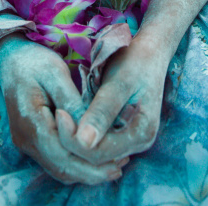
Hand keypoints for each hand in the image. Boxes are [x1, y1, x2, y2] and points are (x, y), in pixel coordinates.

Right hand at [0, 34, 128, 184]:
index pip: (63, 154)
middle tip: (122, 165)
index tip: (118, 159)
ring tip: (114, 164)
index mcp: (32, 122)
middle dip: (93, 172)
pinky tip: (95, 157)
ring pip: (59, 169)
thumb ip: (72, 102)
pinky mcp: (32, 141)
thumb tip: (90, 130)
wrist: (10, 59)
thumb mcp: (55, 73)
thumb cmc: (34, 61)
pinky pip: (56, 160)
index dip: (91, 162)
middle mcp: (27, 140)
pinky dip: (76, 163)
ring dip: (86, 171)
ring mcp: (27, 143)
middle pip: (62, 168)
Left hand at [55, 33, 166, 164]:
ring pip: (97, 152)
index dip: (75, 139)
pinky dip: (84, 132)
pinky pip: (100, 142)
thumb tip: (85, 142)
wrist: (150, 51)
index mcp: (141, 132)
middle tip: (58, 113)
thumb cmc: (134, 61)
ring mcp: (132, 139)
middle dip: (74, 140)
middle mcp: (139, 142)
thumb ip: (103, 111)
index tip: (59, 114)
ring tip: (64, 114)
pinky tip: (74, 116)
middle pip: (98, 157)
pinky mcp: (123, 132)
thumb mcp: (118, 82)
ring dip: (77, 138)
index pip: (100, 153)